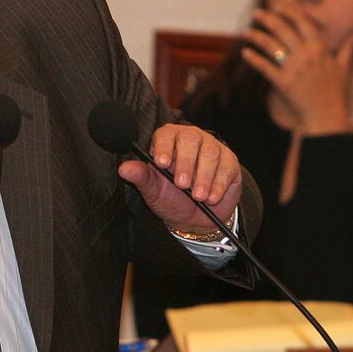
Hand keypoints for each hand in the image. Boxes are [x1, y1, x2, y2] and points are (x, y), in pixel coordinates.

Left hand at [117, 124, 241, 235]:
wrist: (197, 217)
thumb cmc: (172, 198)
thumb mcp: (154, 191)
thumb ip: (142, 178)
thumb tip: (123, 169)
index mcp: (168, 140)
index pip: (165, 134)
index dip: (163, 146)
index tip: (161, 163)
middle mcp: (191, 138)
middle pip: (190, 140)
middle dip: (186, 163)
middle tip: (182, 184)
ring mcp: (212, 148)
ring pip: (210, 154)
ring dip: (203, 177)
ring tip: (198, 197)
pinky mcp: (229, 161)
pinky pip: (226, 168)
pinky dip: (218, 185)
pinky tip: (212, 198)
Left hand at [241, 6, 352, 133]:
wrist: (327, 117)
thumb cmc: (336, 92)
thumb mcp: (344, 66)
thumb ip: (349, 46)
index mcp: (320, 48)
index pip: (302, 22)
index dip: (289, 12)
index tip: (278, 7)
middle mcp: (306, 55)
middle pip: (282, 29)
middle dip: (267, 18)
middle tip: (256, 13)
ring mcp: (294, 69)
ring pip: (270, 45)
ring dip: (256, 36)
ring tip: (246, 31)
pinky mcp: (283, 83)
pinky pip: (264, 67)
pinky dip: (253, 59)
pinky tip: (245, 52)